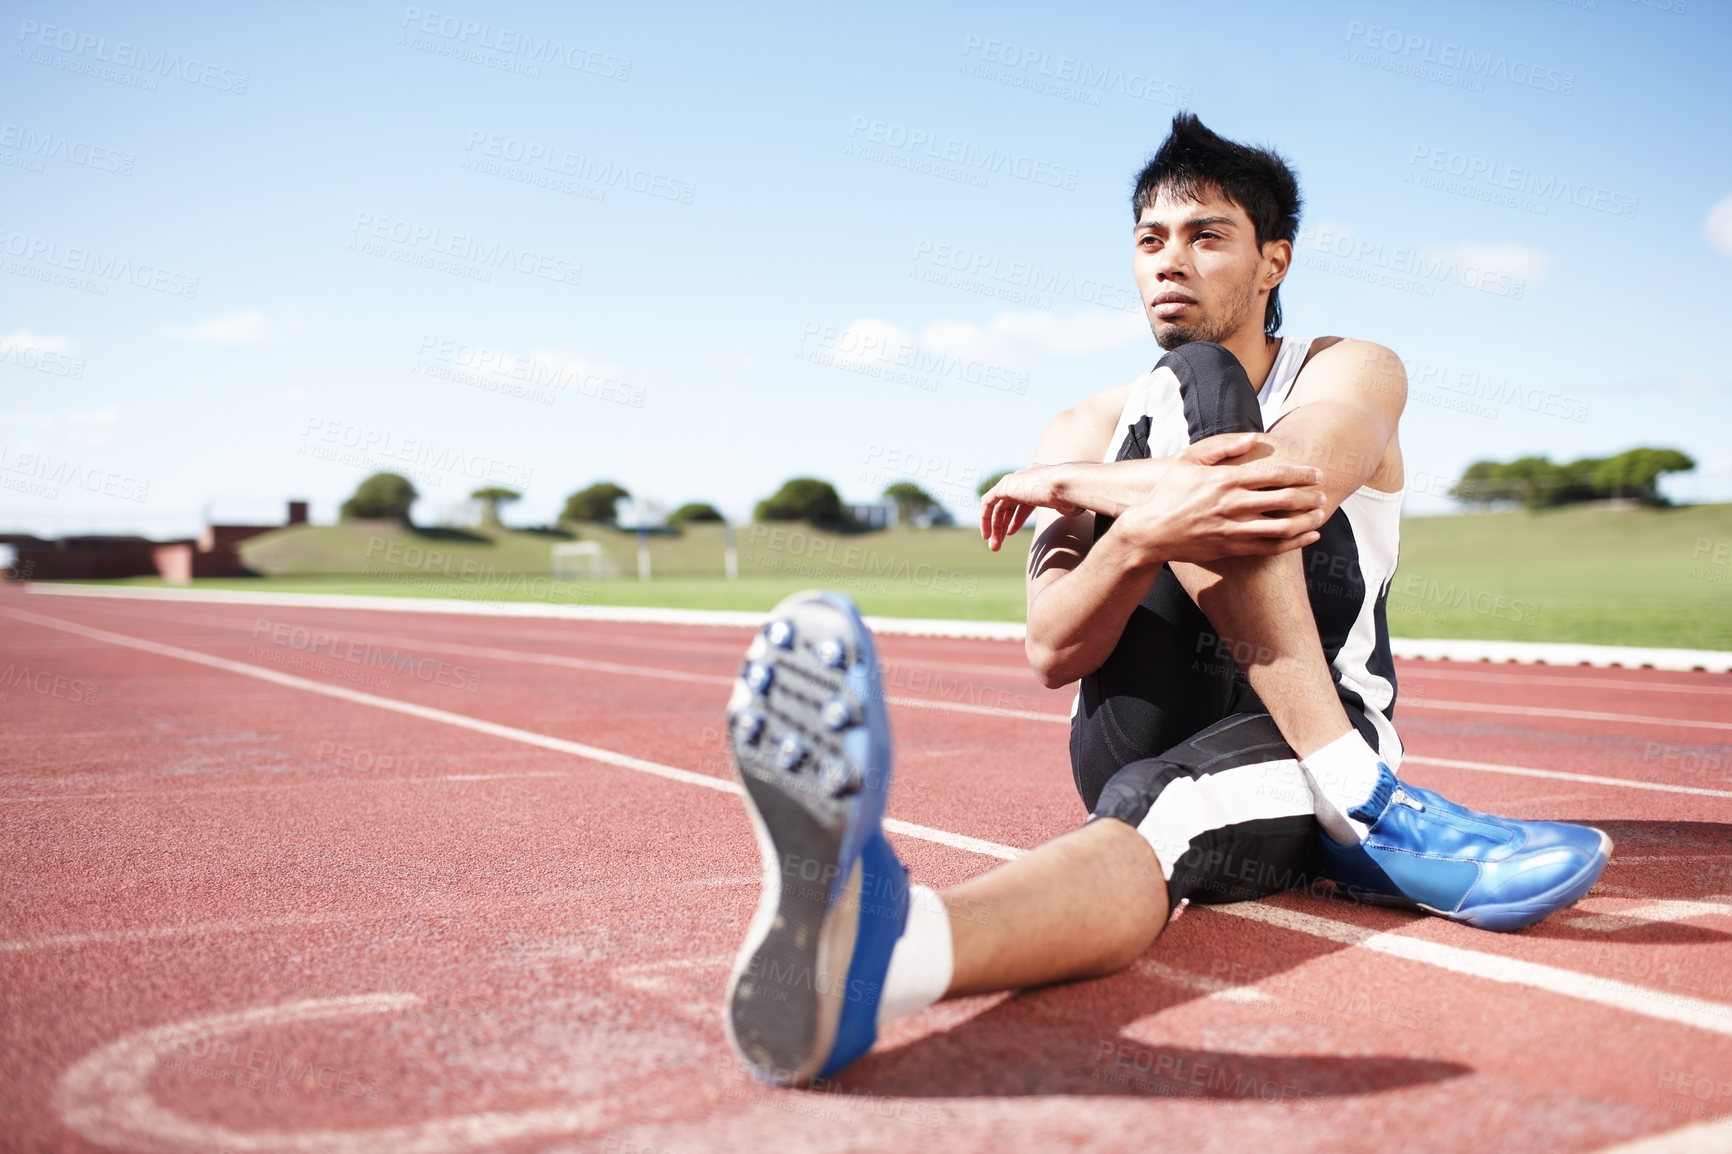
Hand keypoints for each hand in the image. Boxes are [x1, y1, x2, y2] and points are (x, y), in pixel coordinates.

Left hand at [979, 464, 1082, 550]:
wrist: (1067, 486)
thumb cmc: (1074, 497)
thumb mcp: (1069, 503)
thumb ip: (1066, 505)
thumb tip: (1073, 509)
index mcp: (1040, 481)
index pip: (1022, 501)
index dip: (1016, 518)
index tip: (1010, 532)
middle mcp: (1026, 478)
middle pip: (1008, 504)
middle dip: (1002, 525)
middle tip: (998, 544)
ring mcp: (1016, 480)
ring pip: (998, 506)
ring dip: (994, 527)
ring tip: (994, 546)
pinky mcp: (1006, 485)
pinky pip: (988, 501)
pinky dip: (985, 517)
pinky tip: (987, 533)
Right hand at [1114, 432, 1327, 562]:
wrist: (1150, 531)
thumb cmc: (1169, 492)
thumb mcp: (1188, 459)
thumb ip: (1221, 445)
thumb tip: (1253, 438)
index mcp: (1226, 479)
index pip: (1274, 475)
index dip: (1301, 474)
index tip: (1316, 473)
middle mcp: (1233, 505)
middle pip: (1284, 500)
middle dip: (1309, 496)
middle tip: (1322, 494)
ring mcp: (1233, 529)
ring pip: (1283, 526)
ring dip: (1307, 520)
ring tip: (1320, 514)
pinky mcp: (1232, 548)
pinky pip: (1271, 548)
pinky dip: (1295, 542)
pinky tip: (1309, 536)